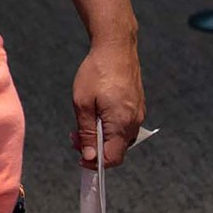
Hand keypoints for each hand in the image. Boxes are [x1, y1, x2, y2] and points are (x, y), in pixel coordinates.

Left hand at [72, 37, 145, 166]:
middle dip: (94, 149)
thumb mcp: (82, 103)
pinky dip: (108, 128)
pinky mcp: (137, 107)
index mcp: (121, 123)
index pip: (112, 158)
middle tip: (74, 137)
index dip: (95, 164)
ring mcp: (138, 114)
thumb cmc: (96, 72)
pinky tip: (95, 116)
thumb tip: (89, 157)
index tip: (79, 159)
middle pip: (116, 150)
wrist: (116, 48)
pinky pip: (123, 127)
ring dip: (100, 138)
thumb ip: (86, 132)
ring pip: (119, 139)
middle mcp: (134, 122)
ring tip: (81, 125)